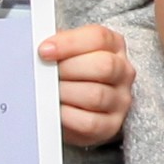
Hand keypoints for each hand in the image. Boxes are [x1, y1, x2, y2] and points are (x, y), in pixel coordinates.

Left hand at [43, 20, 133, 149]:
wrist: (74, 108)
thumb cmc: (69, 75)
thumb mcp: (66, 54)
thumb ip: (57, 48)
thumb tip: (41, 50)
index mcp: (113, 46)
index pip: (98, 38)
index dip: (68, 43)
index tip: (44, 51)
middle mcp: (123, 71)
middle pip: (103, 65)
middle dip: (68, 69)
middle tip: (47, 75)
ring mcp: (120, 100)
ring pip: (96, 95)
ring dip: (66, 93)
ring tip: (50, 93)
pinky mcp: (111, 125)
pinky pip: (89, 122)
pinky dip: (68, 116)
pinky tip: (56, 110)